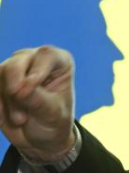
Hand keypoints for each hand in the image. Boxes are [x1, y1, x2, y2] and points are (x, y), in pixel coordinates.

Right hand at [0, 46, 75, 160]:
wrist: (40, 137)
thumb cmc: (54, 121)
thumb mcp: (52, 113)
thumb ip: (37, 99)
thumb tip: (18, 89)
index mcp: (59, 61)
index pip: (46, 55)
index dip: (35, 72)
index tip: (25, 93)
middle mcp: (36, 59)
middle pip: (16, 63)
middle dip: (14, 91)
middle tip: (21, 118)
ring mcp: (15, 68)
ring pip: (0, 76)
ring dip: (6, 102)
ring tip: (20, 120)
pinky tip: (3, 119)